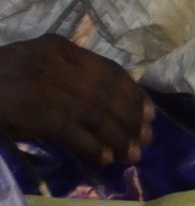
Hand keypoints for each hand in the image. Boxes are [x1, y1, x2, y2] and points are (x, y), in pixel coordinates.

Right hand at [0, 34, 149, 165]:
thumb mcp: (32, 65)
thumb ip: (66, 76)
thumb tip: (104, 108)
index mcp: (58, 47)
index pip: (109, 70)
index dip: (133, 93)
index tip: (149, 113)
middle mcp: (56, 62)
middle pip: (107, 92)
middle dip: (131, 119)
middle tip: (146, 141)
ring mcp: (45, 86)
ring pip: (96, 112)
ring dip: (118, 136)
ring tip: (131, 155)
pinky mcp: (34, 110)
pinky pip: (72, 129)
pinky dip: (91, 145)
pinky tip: (103, 158)